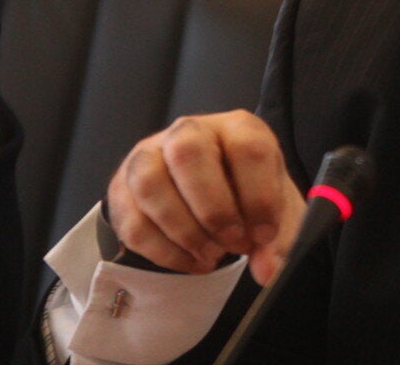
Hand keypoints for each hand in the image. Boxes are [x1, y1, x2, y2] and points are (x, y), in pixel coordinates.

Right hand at [107, 109, 307, 285]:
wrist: (212, 198)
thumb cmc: (247, 197)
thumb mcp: (273, 213)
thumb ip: (277, 242)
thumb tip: (268, 272)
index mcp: (237, 127)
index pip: (247, 147)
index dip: (259, 196)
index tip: (264, 234)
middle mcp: (189, 131)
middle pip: (187, 152)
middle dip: (213, 209)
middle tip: (232, 243)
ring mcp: (149, 155)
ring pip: (149, 184)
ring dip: (184, 231)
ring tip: (211, 255)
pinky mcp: (123, 188)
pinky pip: (133, 221)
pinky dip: (164, 251)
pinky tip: (190, 260)